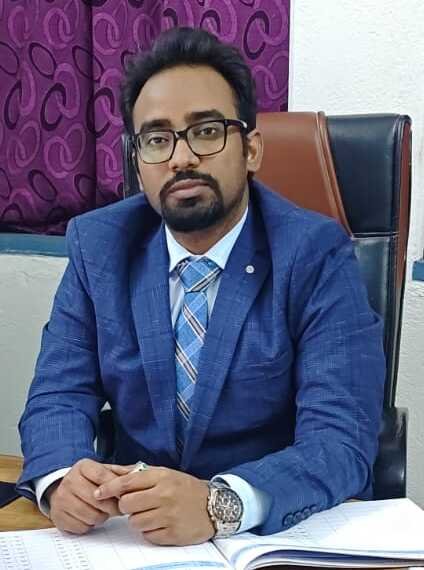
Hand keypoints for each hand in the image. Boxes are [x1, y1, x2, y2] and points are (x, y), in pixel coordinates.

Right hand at [47, 458, 131, 534]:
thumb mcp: (103, 471)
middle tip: (118, 509)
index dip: (115, 488)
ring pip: (90, 515)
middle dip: (111, 506)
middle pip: (96, 499)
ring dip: (101, 516)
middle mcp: (69, 481)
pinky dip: (89, 525)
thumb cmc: (88, 481)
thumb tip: (137, 474)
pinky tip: (91, 517)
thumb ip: (119, 472)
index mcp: (82, 467)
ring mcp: (61, 499)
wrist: (61, 490)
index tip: (125, 495)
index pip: (101, 476)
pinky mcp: (58, 517)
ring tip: (103, 511)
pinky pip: (81, 527)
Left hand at [94, 466, 214, 545]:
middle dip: (127, 506)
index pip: (127, 482)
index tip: (98, 493)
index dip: (109, 488)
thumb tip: (110, 472)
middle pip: (127, 504)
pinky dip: (150, 531)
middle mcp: (164, 495)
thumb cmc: (185, 488)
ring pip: (135, 522)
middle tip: (136, 504)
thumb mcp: (164, 473)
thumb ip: (137, 474)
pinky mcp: (172, 534)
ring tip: (151, 513)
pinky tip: (160, 523)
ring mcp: (168, 515)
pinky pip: (147, 535)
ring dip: (138, 520)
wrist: (214, 506)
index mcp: (161, 477)